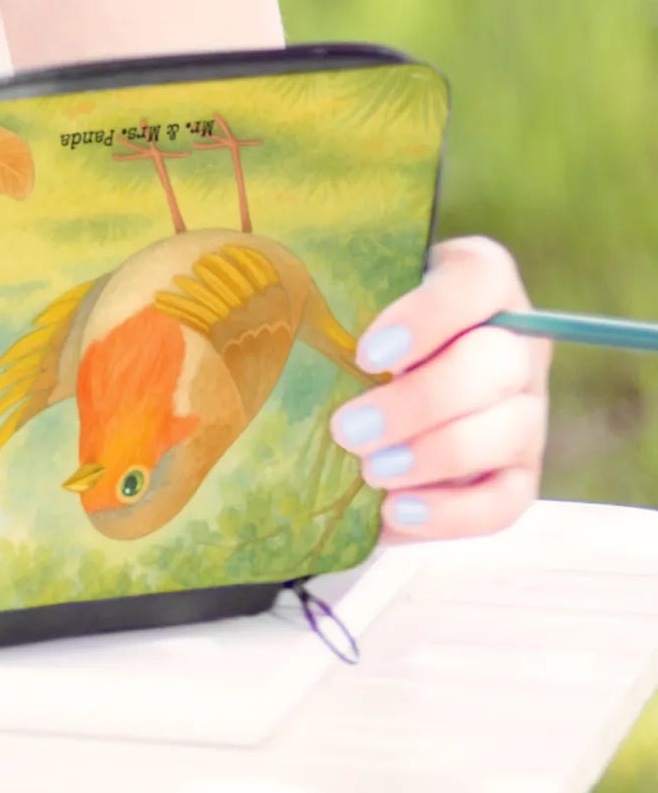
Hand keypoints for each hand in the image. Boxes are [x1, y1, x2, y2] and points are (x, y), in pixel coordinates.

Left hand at [329, 235, 551, 541]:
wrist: (369, 380)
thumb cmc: (347, 317)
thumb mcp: (342, 284)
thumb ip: (324, 284)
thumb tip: (266, 299)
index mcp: (479, 278)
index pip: (476, 279)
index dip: (427, 317)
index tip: (366, 354)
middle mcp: (515, 342)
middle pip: (495, 364)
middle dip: (420, 402)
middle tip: (347, 430)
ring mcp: (526, 410)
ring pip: (505, 432)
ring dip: (435, 457)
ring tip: (370, 473)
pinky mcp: (520, 472)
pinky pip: (508, 500)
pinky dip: (456, 513)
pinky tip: (398, 514)